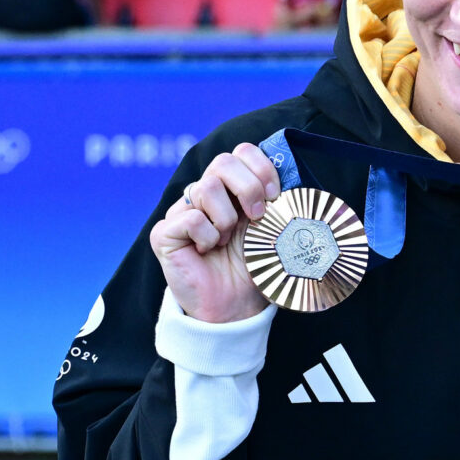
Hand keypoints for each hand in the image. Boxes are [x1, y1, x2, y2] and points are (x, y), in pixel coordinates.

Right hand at [149, 143, 280, 324]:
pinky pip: (190, 218)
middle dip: (248, 187)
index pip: (242, 153)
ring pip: (205, 188)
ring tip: (227, 240)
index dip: (261, 167)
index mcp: (233, 190)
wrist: (236, 307)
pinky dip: (208, 237)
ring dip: (227, 218)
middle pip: (223, 161)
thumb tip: (294, 181)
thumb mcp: (273, 231)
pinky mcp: (164, 232)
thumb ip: (277, 204)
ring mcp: (182, 211)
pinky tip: (208, 251)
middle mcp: (205, 195)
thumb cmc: (255, 268)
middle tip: (257, 217)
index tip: (275, 195)